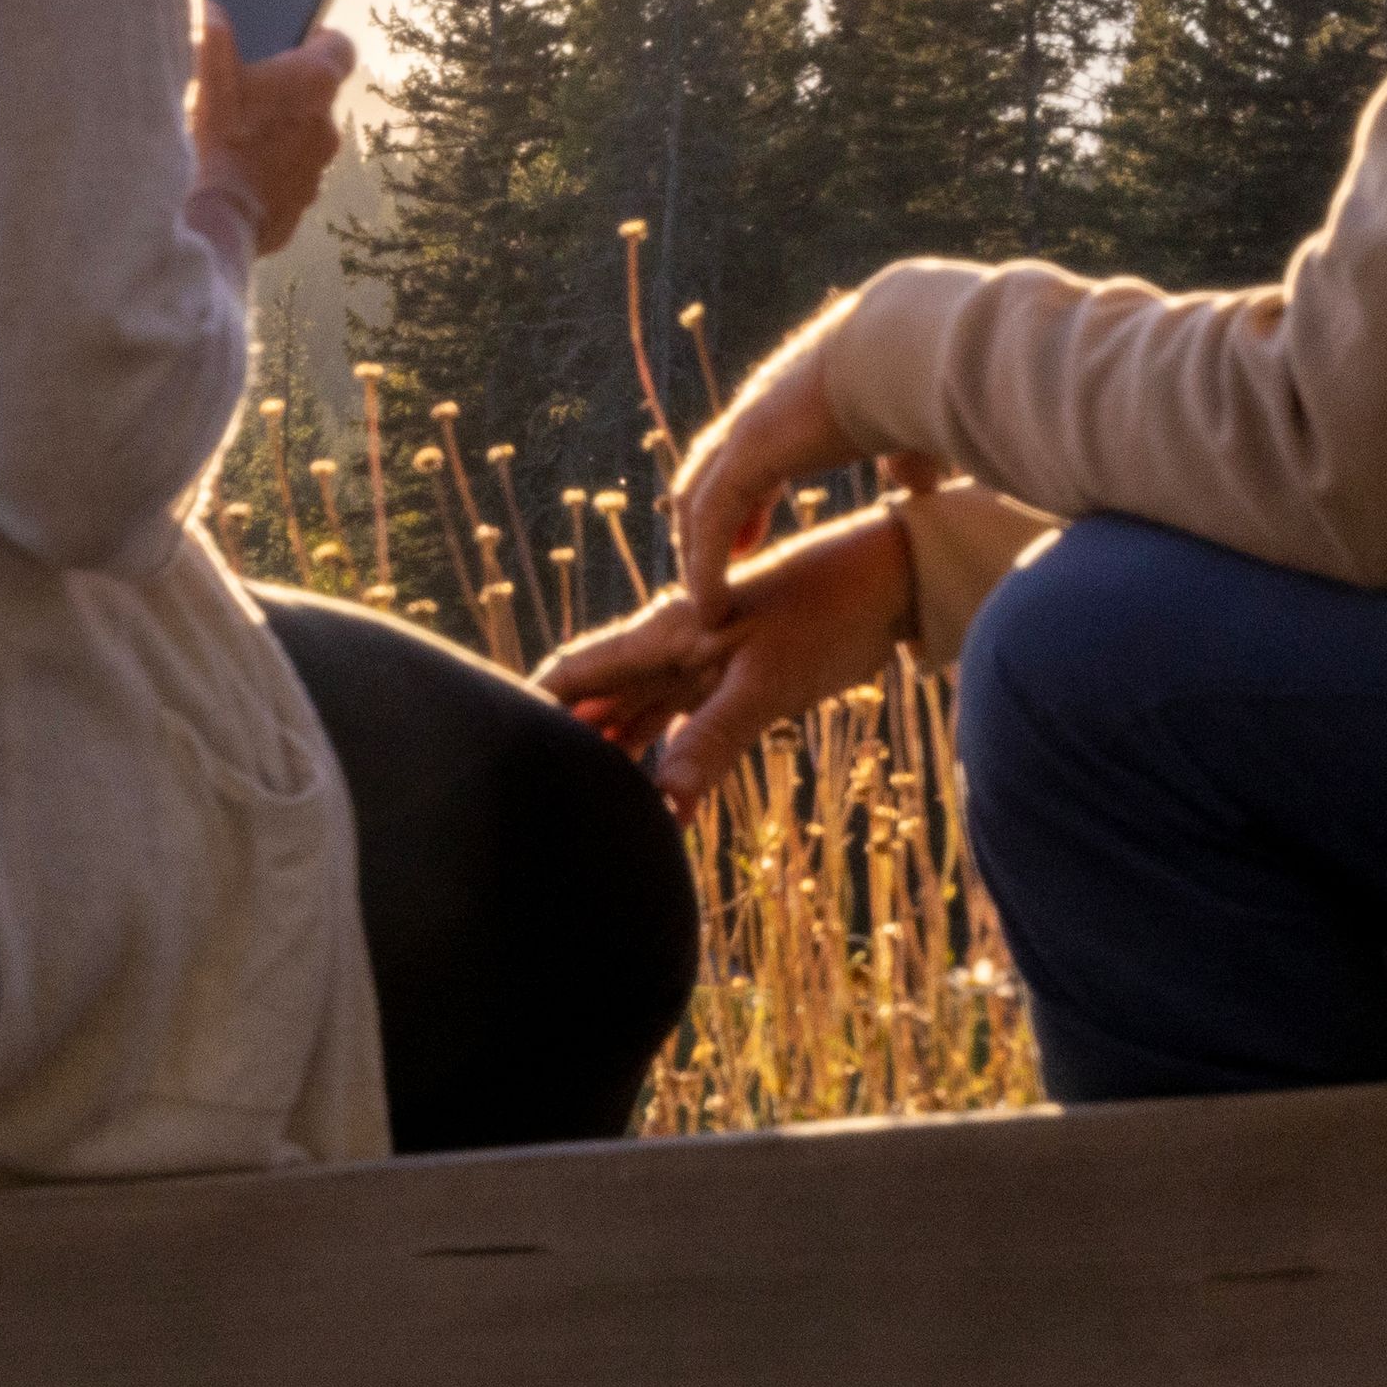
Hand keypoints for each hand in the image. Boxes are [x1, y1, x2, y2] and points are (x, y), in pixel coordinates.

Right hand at [190, 10, 354, 255]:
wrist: (206, 223)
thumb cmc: (207, 137)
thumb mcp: (202, 70)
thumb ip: (211, 31)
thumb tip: (210, 9)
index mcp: (313, 84)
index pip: (341, 49)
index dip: (321, 41)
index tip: (302, 40)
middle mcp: (327, 128)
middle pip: (315, 101)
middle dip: (287, 96)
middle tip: (244, 95)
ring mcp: (315, 173)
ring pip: (300, 144)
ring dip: (276, 138)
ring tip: (231, 142)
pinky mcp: (296, 211)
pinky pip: (284, 185)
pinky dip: (264, 179)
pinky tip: (229, 180)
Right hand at [540, 506, 915, 814]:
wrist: (889, 581)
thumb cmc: (828, 615)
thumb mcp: (768, 683)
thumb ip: (712, 741)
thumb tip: (660, 803)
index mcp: (662, 637)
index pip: (573, 673)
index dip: (531, 707)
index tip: (497, 753)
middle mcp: (670, 650)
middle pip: (595, 700)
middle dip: (564, 740)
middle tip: (533, 797)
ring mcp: (701, 667)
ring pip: (635, 715)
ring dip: (610, 754)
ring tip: (580, 805)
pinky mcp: (734, 682)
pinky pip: (681, 726)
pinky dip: (663, 760)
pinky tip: (658, 799)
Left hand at [661, 292, 901, 596]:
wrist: (909, 352)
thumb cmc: (917, 388)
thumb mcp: (909, 437)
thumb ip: (905, 463)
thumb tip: (921, 486)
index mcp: (788, 415)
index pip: (744, 465)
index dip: (740, 508)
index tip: (745, 547)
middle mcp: (757, 421)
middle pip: (705, 484)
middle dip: (702, 535)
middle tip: (712, 582)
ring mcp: (746, 433)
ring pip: (696, 505)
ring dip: (696, 557)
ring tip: (707, 606)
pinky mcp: (749, 452)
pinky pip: (711, 520)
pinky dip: (705, 566)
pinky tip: (711, 606)